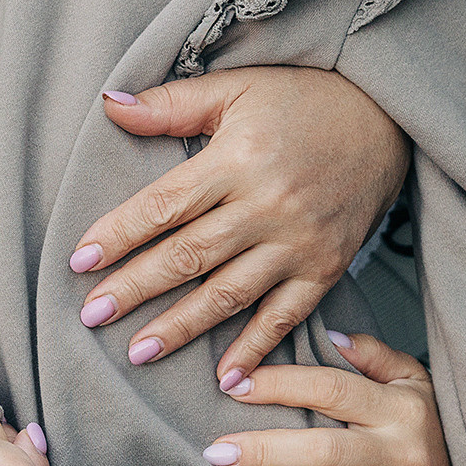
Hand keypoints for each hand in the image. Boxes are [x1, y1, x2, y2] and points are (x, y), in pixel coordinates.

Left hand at [74, 67, 407, 379]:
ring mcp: (298, 242)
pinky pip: (285, 316)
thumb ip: (172, 104)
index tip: (79, 261)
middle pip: (189, 255)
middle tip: (91, 316)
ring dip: (181, 326)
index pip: (165, 205)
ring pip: (229, 293)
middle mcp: (266, 206)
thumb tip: (109, 105)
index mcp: (237, 160)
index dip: (120, 234)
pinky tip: (225, 377)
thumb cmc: (301, 99)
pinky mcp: (326, 268)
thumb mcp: (236, 88)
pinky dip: (255, 348)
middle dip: (136, 289)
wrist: (386, 118)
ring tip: (138, 352)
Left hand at [205, 332, 465, 465]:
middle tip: (214, 452)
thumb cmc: (430, 430)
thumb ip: (373, 355)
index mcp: (398, 409)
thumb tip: (330, 334)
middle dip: (262, 452)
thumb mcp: (413, 381)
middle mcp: (401, 456)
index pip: (330, 388)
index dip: (278, 384)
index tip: (234, 384)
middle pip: (323, 451)